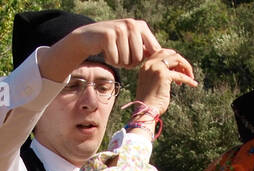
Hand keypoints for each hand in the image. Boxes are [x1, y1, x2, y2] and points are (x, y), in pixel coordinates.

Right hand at [43, 18, 160, 79]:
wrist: (88, 37)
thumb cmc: (114, 43)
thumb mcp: (131, 42)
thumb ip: (145, 48)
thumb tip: (164, 57)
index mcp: (141, 26)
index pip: (152, 51)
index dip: (144, 60)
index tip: (135, 61)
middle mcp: (131, 24)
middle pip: (139, 58)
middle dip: (130, 63)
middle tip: (121, 57)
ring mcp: (120, 29)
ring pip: (127, 60)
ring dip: (120, 62)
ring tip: (114, 53)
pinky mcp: (108, 36)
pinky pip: (116, 60)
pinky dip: (111, 61)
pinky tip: (106, 52)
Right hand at [133, 49, 196, 116]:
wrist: (144, 111)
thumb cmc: (149, 101)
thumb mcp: (151, 83)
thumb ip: (159, 74)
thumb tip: (174, 70)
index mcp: (146, 65)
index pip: (162, 52)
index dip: (173, 59)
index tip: (178, 69)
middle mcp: (150, 64)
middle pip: (171, 53)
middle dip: (181, 61)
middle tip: (186, 72)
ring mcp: (157, 68)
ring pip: (177, 59)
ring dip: (186, 67)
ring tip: (191, 77)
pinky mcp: (163, 76)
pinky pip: (181, 75)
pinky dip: (189, 80)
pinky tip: (194, 84)